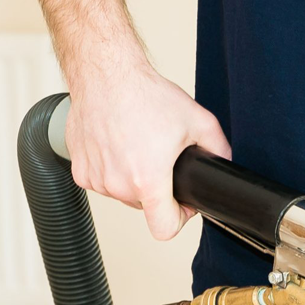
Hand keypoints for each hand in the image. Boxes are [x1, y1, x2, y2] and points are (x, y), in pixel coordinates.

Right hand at [65, 47, 230, 239]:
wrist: (106, 76)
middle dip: (159, 188)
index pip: (164, 229)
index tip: (183, 202)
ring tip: (141, 146)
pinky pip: (104, 181)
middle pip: (146, 206)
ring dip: (134, 178)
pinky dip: (113, 169)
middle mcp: (117, 185)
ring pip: (124, 193)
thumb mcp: (198, 121)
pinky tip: (120, 144)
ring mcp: (96, 179)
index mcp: (148, 180)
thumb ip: (218, 148)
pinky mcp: (80, 170)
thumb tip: (225, 162)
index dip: (180, 218)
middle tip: (163, 158)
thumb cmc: (145, 95)